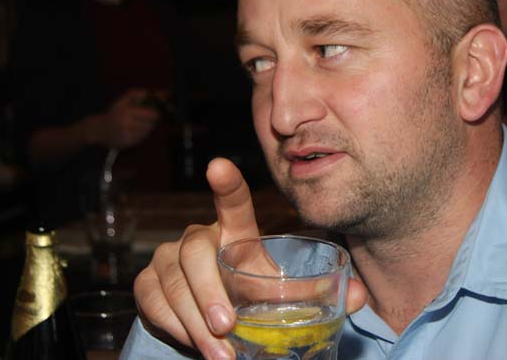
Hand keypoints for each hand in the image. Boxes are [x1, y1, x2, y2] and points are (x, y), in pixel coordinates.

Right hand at [97, 89, 159, 148]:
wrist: (99, 130)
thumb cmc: (114, 113)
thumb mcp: (122, 100)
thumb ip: (137, 93)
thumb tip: (151, 93)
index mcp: (125, 111)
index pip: (150, 114)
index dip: (155, 112)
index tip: (155, 111)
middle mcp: (126, 124)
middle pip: (151, 123)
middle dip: (152, 120)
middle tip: (149, 117)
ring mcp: (127, 135)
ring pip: (148, 131)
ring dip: (147, 127)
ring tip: (139, 123)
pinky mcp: (127, 143)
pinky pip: (142, 138)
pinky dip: (142, 134)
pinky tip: (135, 131)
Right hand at [133, 158, 368, 359]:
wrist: (214, 321)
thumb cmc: (250, 296)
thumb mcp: (282, 294)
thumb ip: (317, 293)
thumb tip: (358, 294)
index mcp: (235, 234)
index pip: (232, 203)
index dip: (226, 184)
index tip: (218, 165)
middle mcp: (198, 239)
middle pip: (195, 250)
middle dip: (209, 291)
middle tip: (227, 327)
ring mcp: (168, 259)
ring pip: (172, 281)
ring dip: (194, 320)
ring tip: (219, 352)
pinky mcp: (148, 284)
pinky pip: (153, 301)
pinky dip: (175, 327)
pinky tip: (196, 344)